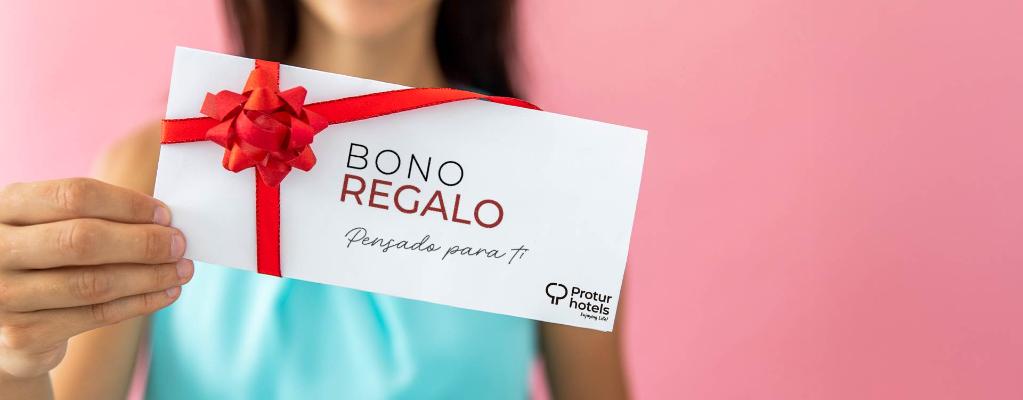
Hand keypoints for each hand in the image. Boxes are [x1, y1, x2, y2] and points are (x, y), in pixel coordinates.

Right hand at [0, 178, 190, 378]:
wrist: (4, 320)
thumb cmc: (43, 258)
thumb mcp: (51, 224)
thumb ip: (97, 215)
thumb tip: (164, 221)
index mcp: (8, 205)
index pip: (74, 196)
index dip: (127, 204)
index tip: (165, 215)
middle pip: (83, 240)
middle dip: (143, 242)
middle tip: (179, 244)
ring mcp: (5, 294)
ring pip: (94, 283)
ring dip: (149, 276)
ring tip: (181, 270)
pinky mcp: (22, 334)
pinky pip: (95, 316)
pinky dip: (139, 303)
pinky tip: (165, 294)